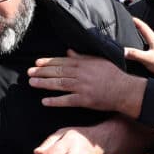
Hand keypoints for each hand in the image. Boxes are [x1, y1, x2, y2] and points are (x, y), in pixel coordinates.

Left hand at [28, 50, 144, 116]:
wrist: (124, 90)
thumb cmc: (113, 75)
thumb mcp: (98, 61)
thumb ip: (82, 57)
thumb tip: (68, 52)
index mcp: (84, 63)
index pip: (62, 62)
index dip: (48, 62)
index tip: (37, 63)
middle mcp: (81, 74)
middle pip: (58, 72)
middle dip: (42, 72)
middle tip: (29, 72)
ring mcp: (82, 87)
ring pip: (59, 84)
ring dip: (44, 83)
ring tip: (32, 83)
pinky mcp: (85, 100)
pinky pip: (67, 101)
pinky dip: (55, 101)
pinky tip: (45, 101)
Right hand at [125, 18, 153, 84]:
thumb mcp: (148, 59)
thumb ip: (135, 54)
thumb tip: (123, 50)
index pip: (143, 26)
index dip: (135, 21)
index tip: (128, 16)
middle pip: (145, 32)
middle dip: (136, 28)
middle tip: (128, 26)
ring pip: (147, 41)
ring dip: (140, 38)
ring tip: (132, 38)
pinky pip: (148, 49)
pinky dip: (142, 48)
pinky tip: (140, 53)